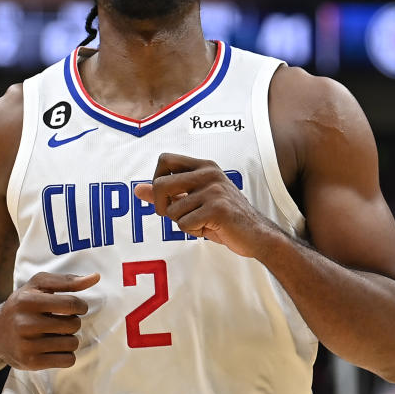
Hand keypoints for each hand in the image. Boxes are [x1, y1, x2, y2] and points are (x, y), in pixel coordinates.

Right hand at [0, 272, 99, 369]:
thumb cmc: (22, 304)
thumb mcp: (38, 285)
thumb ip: (68, 281)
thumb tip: (96, 277)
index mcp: (27, 300)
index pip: (71, 305)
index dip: (81, 306)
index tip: (76, 308)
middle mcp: (25, 323)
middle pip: (73, 325)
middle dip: (73, 322)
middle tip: (61, 321)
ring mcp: (26, 345)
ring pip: (72, 344)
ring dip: (70, 338)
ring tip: (57, 334)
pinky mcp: (30, 363)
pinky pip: (67, 360)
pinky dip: (66, 354)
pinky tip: (54, 347)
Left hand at [134, 153, 272, 258]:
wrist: (256, 234)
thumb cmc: (223, 217)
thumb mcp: (193, 201)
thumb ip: (167, 193)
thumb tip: (138, 189)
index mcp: (204, 166)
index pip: (164, 159)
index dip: (157, 179)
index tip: (167, 196)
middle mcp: (208, 173)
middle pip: (160, 185)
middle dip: (161, 207)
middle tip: (177, 215)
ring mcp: (214, 190)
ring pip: (172, 210)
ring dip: (183, 223)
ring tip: (203, 222)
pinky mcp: (217, 209)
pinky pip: (184, 224)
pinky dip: (193, 231)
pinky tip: (209, 228)